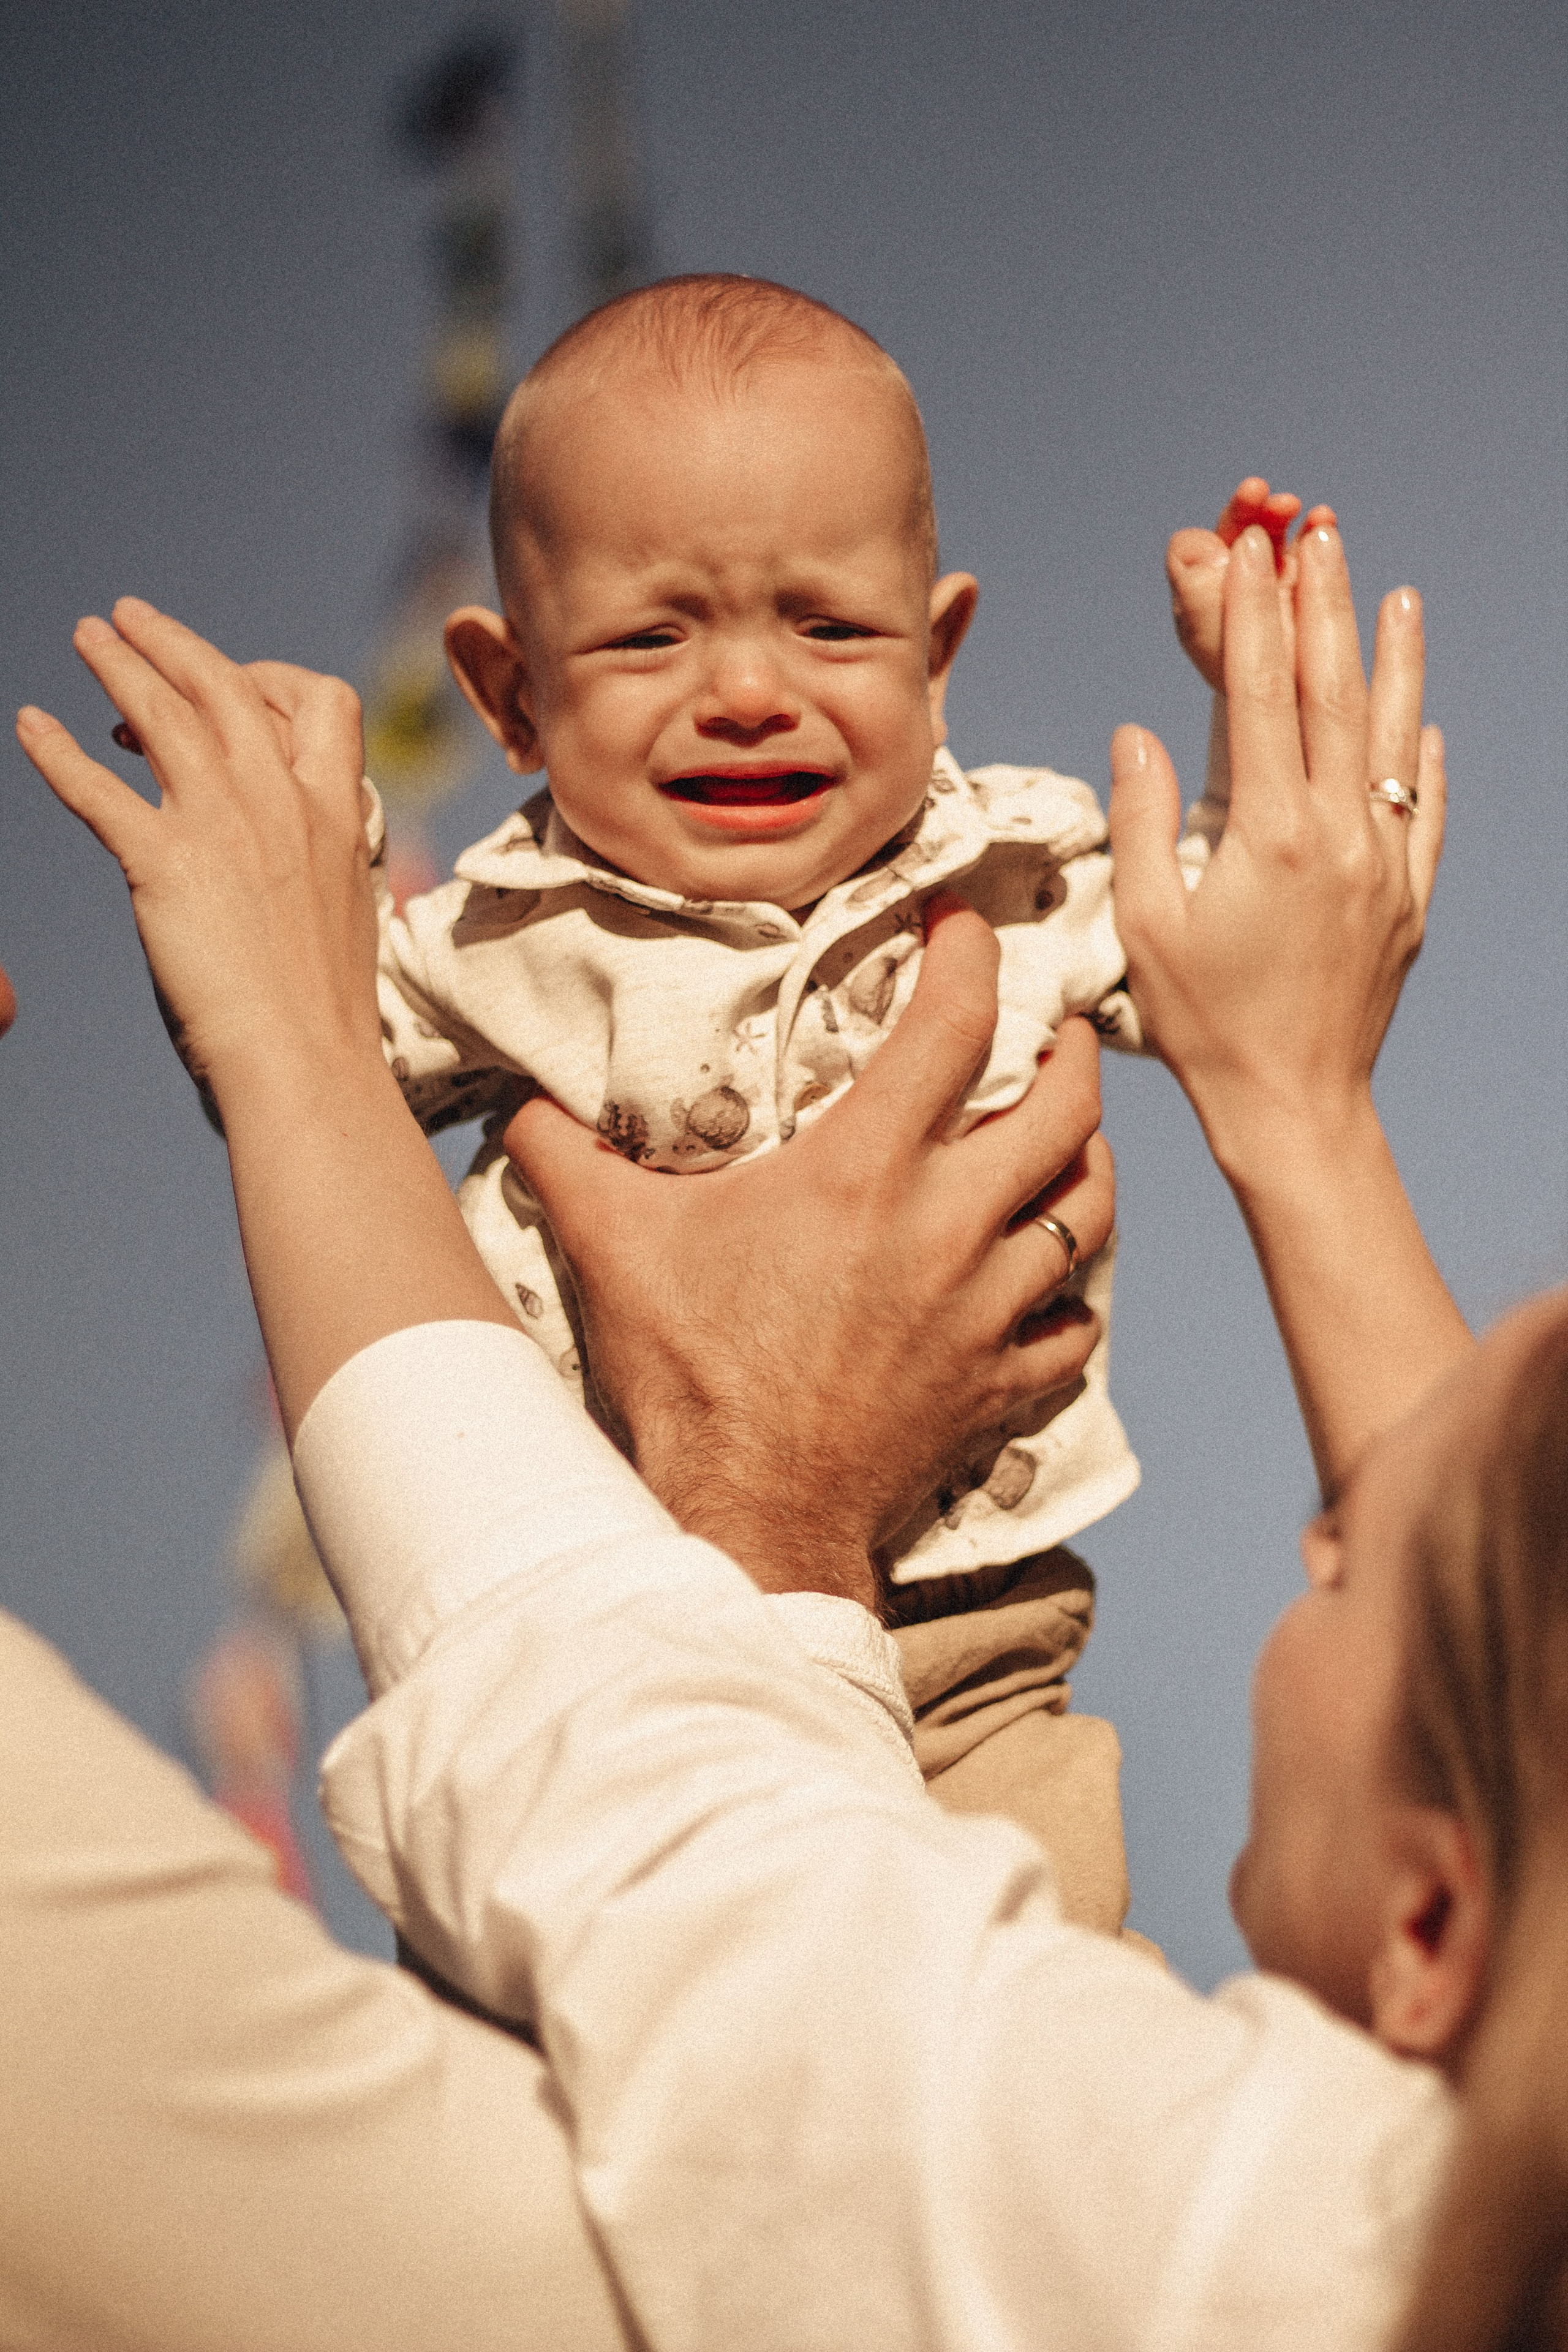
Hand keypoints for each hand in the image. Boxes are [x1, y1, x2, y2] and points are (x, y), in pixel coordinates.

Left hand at [18, 599, 516, 1434]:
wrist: (310, 1067)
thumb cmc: (325, 1016)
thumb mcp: (339, 915)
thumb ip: (312, 867)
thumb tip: (282, 865)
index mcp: (335, 813)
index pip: (320, 701)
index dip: (268, 679)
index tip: (225, 692)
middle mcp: (283, 803)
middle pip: (227, 684)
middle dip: (174, 642)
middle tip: (129, 620)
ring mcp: (226, 828)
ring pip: (164, 712)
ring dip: (118, 666)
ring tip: (86, 639)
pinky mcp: (165, 865)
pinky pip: (98, 790)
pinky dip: (58, 753)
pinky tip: (30, 729)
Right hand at [504, 902, 1113, 1610]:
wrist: (747, 1515)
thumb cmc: (687, 1375)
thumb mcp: (613, 1247)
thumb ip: (566, 1157)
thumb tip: (520, 1104)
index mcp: (864, 1173)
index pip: (951, 1027)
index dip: (970, 958)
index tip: (963, 929)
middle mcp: (948, 1229)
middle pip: (1065, 1112)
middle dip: (1073, 1056)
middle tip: (1056, 1032)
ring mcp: (987, 1312)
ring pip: (1090, 1214)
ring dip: (1088, 1165)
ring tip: (1071, 1139)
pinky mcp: (999, 1385)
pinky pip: (1074, 1327)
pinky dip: (1072, 1299)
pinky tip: (1051, 1285)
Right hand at [1115, 521, 1442, 1171]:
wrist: (1294, 1103)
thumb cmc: (1206, 1024)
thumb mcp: (1147, 926)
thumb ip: (1145, 821)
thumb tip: (1138, 734)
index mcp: (1268, 834)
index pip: (1257, 695)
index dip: (1251, 616)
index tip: (1247, 554)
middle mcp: (1338, 835)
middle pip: (1331, 694)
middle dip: (1322, 607)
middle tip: (1318, 536)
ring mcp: (1384, 864)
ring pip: (1390, 736)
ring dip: (1391, 658)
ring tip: (1394, 592)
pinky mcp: (1409, 899)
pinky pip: (1424, 808)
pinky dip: (1421, 754)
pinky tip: (1422, 716)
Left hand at [1167, 475, 1337, 690]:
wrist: (1286, 716)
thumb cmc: (1240, 678)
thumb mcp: (1206, 630)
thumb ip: (1192, 582)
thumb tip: (1202, 540)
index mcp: (1200, 591)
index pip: (1205, 541)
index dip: (1226, 520)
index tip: (1251, 499)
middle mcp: (1231, 582)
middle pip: (1239, 530)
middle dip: (1256, 509)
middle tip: (1276, 499)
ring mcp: (1270, 584)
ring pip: (1274, 535)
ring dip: (1285, 516)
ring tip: (1311, 513)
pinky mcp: (1305, 590)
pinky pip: (1307, 551)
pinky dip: (1315, 531)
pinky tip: (1324, 520)